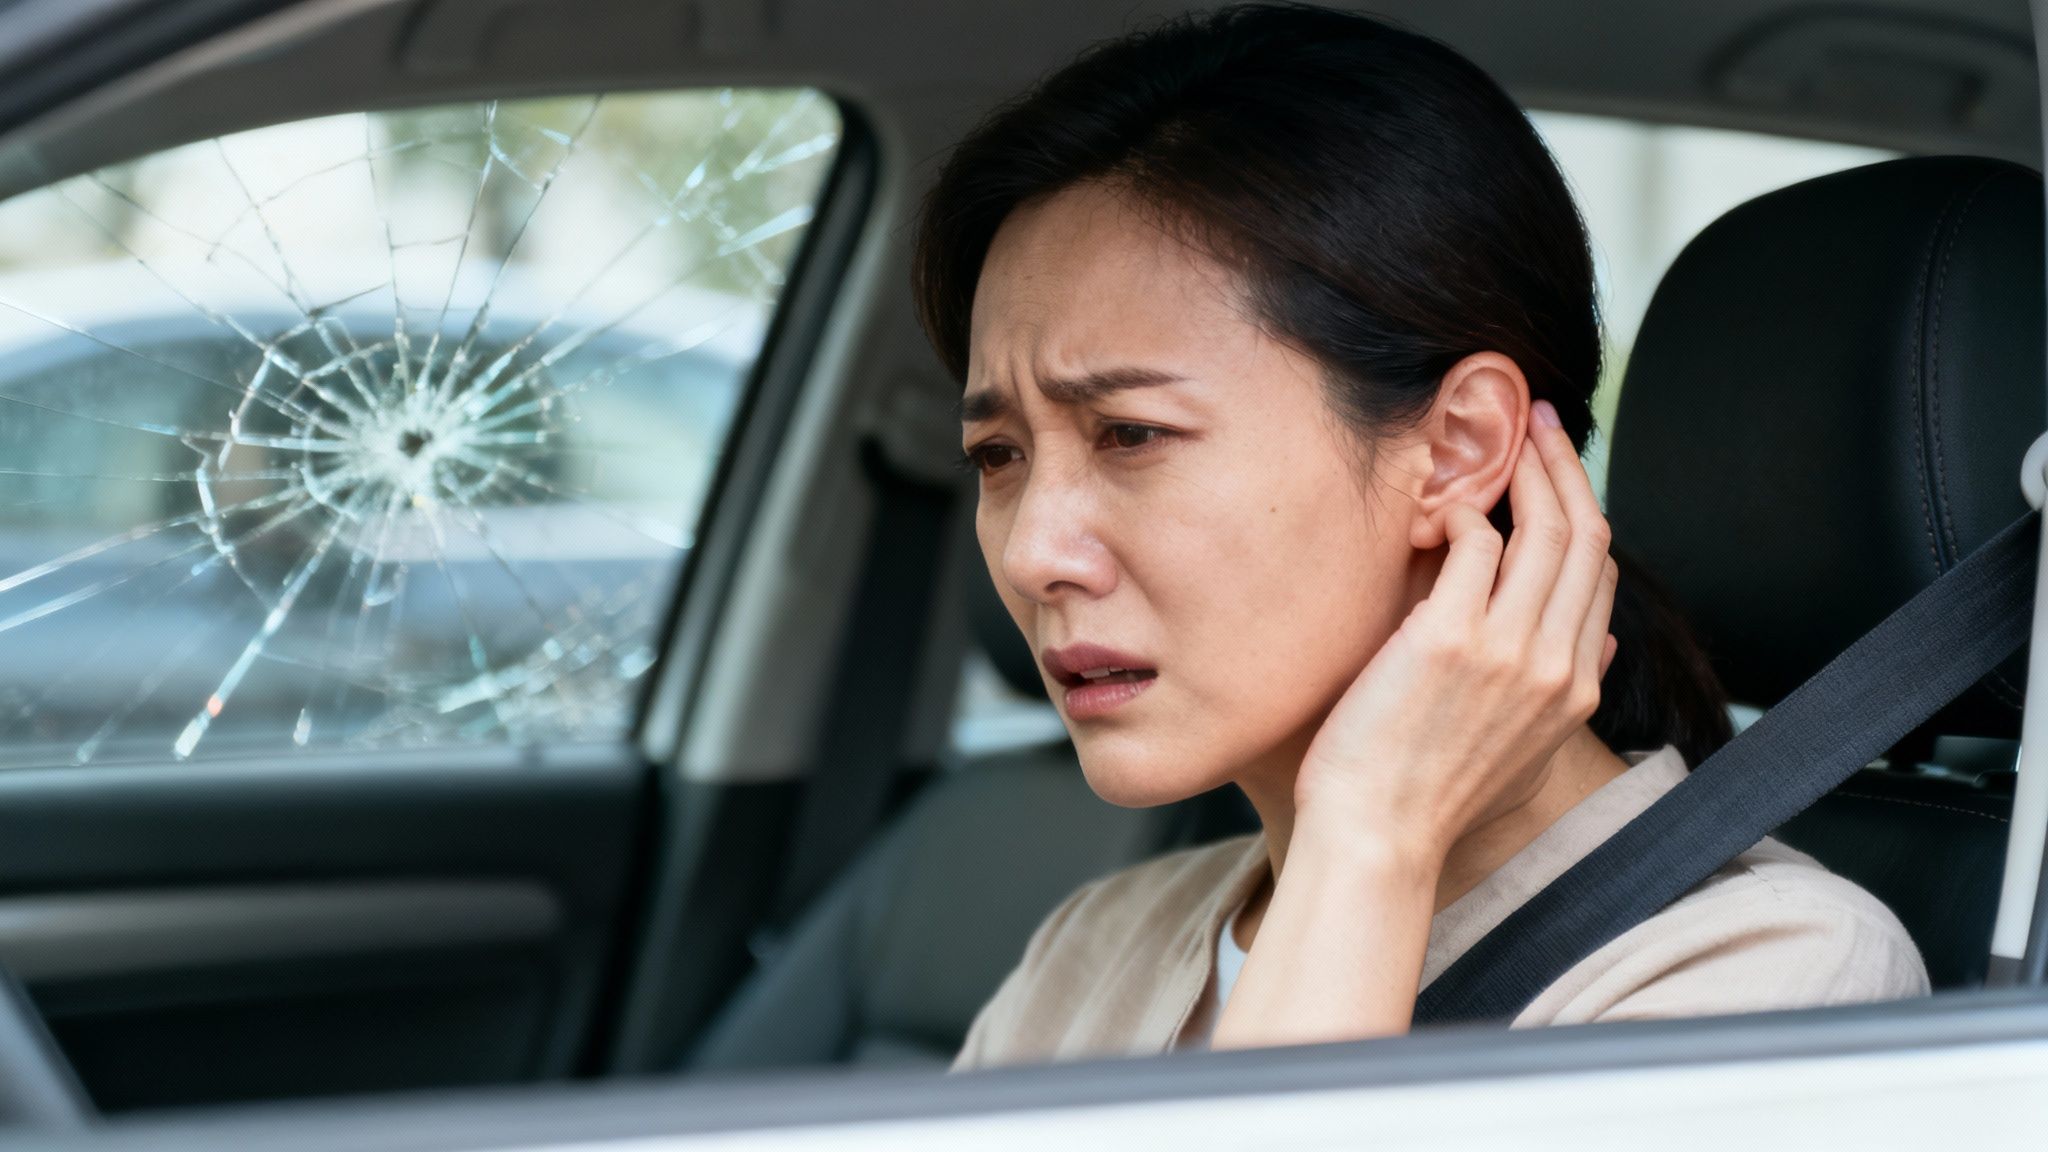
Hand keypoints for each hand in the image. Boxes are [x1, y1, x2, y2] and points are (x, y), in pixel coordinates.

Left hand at [1292, 400, 1619, 865]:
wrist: (1378, 837)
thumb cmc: (1427, 797)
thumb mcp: (1522, 754)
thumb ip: (1558, 697)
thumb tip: (1600, 652)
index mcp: (1574, 690)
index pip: (1601, 576)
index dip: (1584, 512)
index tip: (1560, 474)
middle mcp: (1554, 665)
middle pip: (1584, 537)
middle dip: (1564, 468)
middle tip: (1538, 422)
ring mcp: (1506, 650)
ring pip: (1541, 530)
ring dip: (1523, 471)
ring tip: (1498, 435)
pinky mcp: (1449, 639)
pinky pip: (1474, 545)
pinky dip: (1461, 516)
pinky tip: (1439, 513)